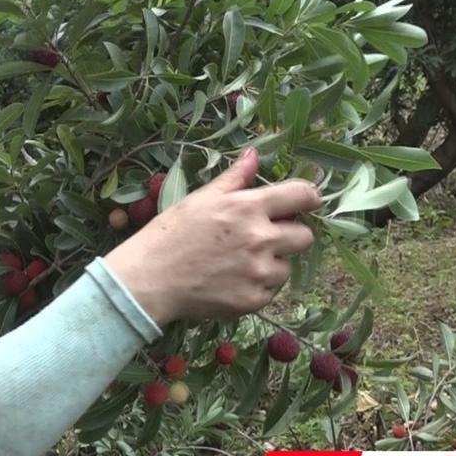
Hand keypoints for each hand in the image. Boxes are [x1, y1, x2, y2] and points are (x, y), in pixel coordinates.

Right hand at [103, 148, 321, 327]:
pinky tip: (229, 281)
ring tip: (238, 263)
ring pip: (287, 266)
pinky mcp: (254, 300)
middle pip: (305, 236)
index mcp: (248, 208)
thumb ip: (234, 178)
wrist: (148, 280)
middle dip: (288, 235)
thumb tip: (254, 155)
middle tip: (262, 238)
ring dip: (271, 263)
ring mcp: (259, 273)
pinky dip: (256, 286)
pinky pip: (270, 291)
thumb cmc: (170, 234)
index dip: (307, 198)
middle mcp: (261, 239)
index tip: (302, 203)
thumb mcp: (200, 199)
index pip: (302, 196)